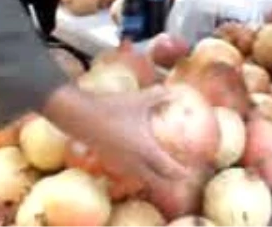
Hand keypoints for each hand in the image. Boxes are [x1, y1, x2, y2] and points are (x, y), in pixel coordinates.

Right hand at [47, 86, 190, 187]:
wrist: (79, 117)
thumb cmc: (111, 108)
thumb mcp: (137, 100)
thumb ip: (158, 96)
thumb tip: (176, 91)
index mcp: (145, 150)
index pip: (169, 169)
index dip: (181, 172)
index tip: (191, 171)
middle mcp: (134, 163)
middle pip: (158, 180)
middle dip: (170, 178)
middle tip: (181, 172)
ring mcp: (121, 165)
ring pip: (143, 178)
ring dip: (154, 176)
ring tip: (163, 167)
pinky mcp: (110, 162)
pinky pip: (130, 173)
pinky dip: (140, 171)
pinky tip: (141, 160)